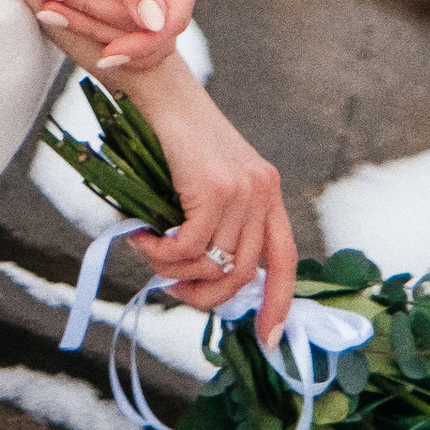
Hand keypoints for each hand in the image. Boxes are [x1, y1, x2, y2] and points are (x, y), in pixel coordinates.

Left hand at [0, 0, 205, 75]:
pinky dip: (84, 16)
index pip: (174, 18)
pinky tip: (54, 10)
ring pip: (127, 29)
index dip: (143, 40)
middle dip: (100, 23)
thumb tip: (157, 26)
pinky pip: (114, 20)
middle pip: (148, 27)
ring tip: (45, 9)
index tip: (106, 54)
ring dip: (86, 21)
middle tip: (50, 10)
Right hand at [113, 59, 297, 343]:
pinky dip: (162, 253)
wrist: (159, 89)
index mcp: (268, 192)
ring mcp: (243, 190)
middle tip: (173, 290)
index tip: (268, 340)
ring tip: (150, 255)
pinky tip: (143, 239)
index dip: (278, 304)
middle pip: (244, 274)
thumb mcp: (207, 182)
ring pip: (215, 265)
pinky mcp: (215, 187)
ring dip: (174, 272)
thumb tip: (204, 278)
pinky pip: (191, 246)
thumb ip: (216, 222)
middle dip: (206, 297)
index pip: (285, 261)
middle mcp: (264, 192)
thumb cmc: (173, 138)